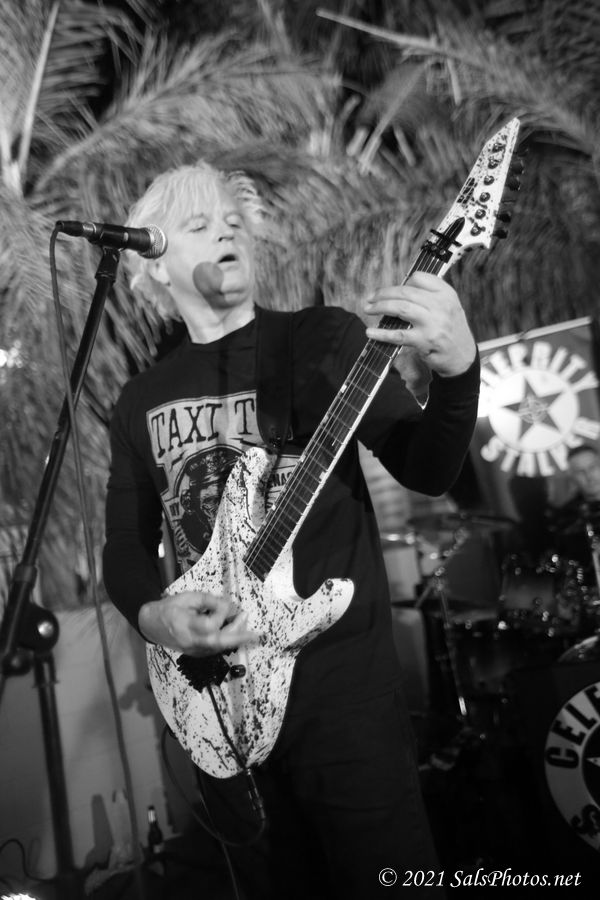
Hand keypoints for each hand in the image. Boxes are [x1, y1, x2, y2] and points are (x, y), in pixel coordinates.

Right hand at [138, 590, 260, 655]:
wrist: (151, 624)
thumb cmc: (169, 608)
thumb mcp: (187, 597)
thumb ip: (208, 600)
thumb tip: (228, 605)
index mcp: (185, 625)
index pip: (209, 625)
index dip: (222, 614)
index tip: (227, 604)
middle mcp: (190, 641)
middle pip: (218, 642)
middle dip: (238, 637)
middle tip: (255, 633)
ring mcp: (193, 650)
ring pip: (219, 647)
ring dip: (236, 639)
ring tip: (248, 630)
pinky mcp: (196, 653)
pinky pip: (215, 649)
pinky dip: (227, 642)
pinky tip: (235, 634)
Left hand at [364, 271, 476, 376]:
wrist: (462, 357)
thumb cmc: (450, 331)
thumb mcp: (449, 307)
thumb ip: (429, 296)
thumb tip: (398, 292)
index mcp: (446, 294)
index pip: (419, 278)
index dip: (402, 283)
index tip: (392, 291)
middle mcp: (441, 306)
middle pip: (405, 292)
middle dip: (383, 294)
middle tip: (370, 298)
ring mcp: (433, 323)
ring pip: (400, 308)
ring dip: (380, 307)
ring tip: (368, 309)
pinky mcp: (424, 341)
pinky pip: (398, 334)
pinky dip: (382, 333)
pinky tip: (371, 332)